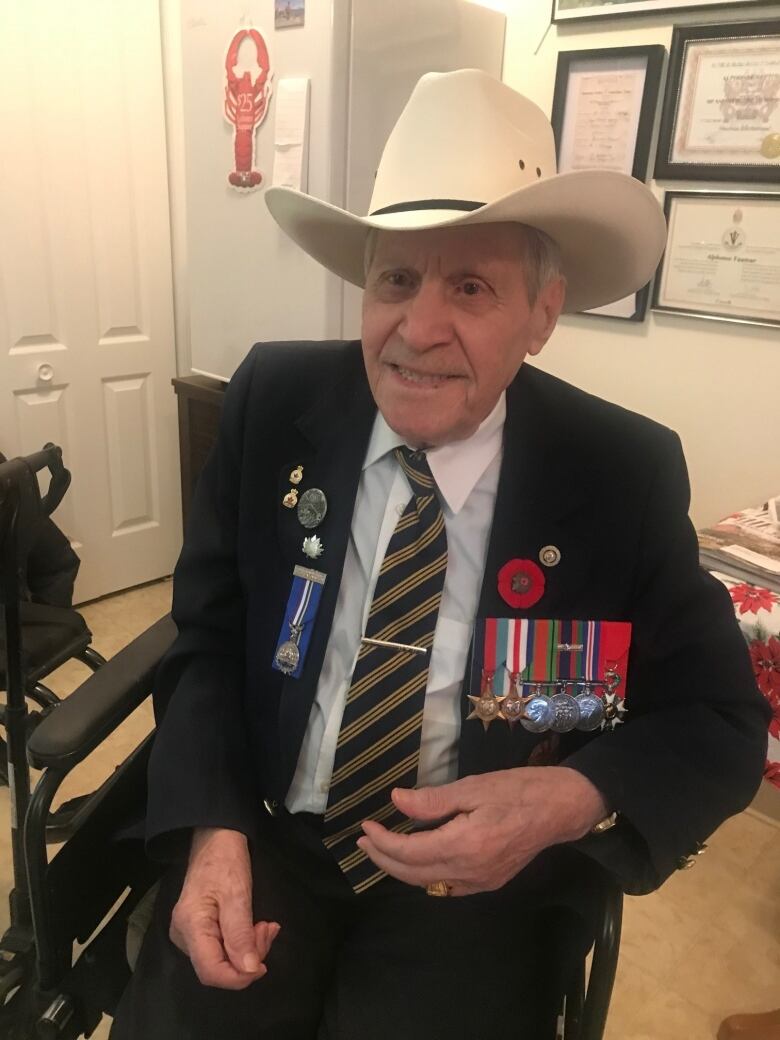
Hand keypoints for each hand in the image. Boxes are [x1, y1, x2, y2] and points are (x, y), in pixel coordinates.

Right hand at [170, 827, 279, 988]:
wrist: (215, 837)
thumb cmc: (226, 860)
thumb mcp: (238, 894)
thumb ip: (240, 934)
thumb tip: (248, 970)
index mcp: (190, 926)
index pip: (210, 971)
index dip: (238, 977)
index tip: (263, 965)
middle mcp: (183, 935)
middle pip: (217, 967)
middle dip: (247, 958)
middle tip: (268, 931)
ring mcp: (189, 933)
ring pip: (221, 959)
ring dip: (248, 948)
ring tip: (265, 926)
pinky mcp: (198, 929)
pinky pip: (221, 947)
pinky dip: (242, 941)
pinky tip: (255, 926)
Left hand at [357, 767, 608, 895]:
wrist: (560, 808)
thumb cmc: (517, 789)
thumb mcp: (472, 786)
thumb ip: (432, 800)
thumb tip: (396, 801)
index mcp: (464, 845)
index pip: (409, 851)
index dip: (382, 841)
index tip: (366, 826)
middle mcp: (470, 872)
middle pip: (414, 874)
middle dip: (383, 859)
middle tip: (364, 840)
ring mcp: (481, 882)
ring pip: (428, 883)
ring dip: (401, 869)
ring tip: (382, 849)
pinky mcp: (489, 883)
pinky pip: (447, 887)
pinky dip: (425, 876)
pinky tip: (417, 860)